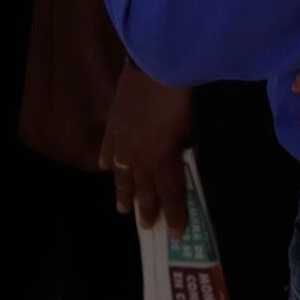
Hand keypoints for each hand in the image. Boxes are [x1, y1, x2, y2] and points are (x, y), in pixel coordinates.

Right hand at [102, 66, 193, 226]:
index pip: (170, 193)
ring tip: (123, 208)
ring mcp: (123, 142)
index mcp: (163, 159)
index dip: (174, 214)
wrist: (154, 66)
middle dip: (147, 209)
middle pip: (144, 189)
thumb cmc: (180, 96)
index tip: (176, 233)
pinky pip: (109, 149)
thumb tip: (185, 160)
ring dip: (124, 192)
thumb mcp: (192, 127)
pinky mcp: (113, 125)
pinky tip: (108, 168)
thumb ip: (187, 148)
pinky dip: (109, 160)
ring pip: (123, 175)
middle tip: (147, 226)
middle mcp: (140, 156)